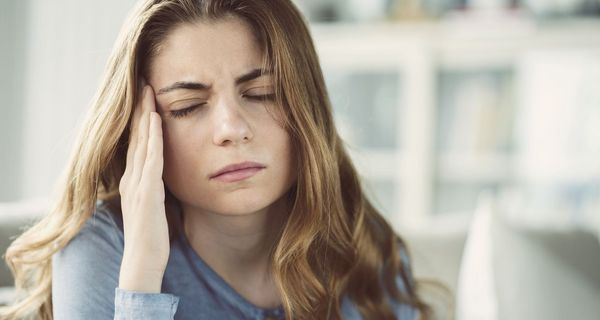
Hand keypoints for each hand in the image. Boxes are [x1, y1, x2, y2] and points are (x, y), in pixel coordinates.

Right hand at [118, 82, 168, 292]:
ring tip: (149, 91)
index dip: (140, 119)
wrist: (142, 261)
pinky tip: (156, 120)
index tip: (146, 97)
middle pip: (136, 137)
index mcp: (134, 181)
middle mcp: (132, 178)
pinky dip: (153, 138)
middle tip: (144, 83)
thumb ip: (157, 188)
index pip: (136, 144)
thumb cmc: (152, 237)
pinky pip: (151, 160)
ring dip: (145, 116)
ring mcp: (138, 184)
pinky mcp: (147, 193)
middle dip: (140, 109)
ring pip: (142, 142)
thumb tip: (166, 176)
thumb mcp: (154, 206)